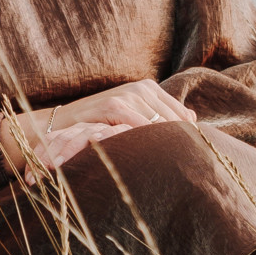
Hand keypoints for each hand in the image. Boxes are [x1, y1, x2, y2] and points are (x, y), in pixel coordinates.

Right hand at [2, 79, 193, 173]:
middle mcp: (141, 88)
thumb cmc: (100, 125)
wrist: (62, 124)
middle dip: (177, 142)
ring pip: (160, 125)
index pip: (181, 114)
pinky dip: (145, 142)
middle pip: (175, 120)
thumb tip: (194, 119)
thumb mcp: (131, 117)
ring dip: (164, 145)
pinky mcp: (114, 106)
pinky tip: (148, 158)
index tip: (189, 156)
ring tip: (169, 166)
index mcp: (148, 88)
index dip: (185, 136)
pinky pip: (141, 127)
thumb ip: (160, 115)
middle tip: (184, 165)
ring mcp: (128, 95)